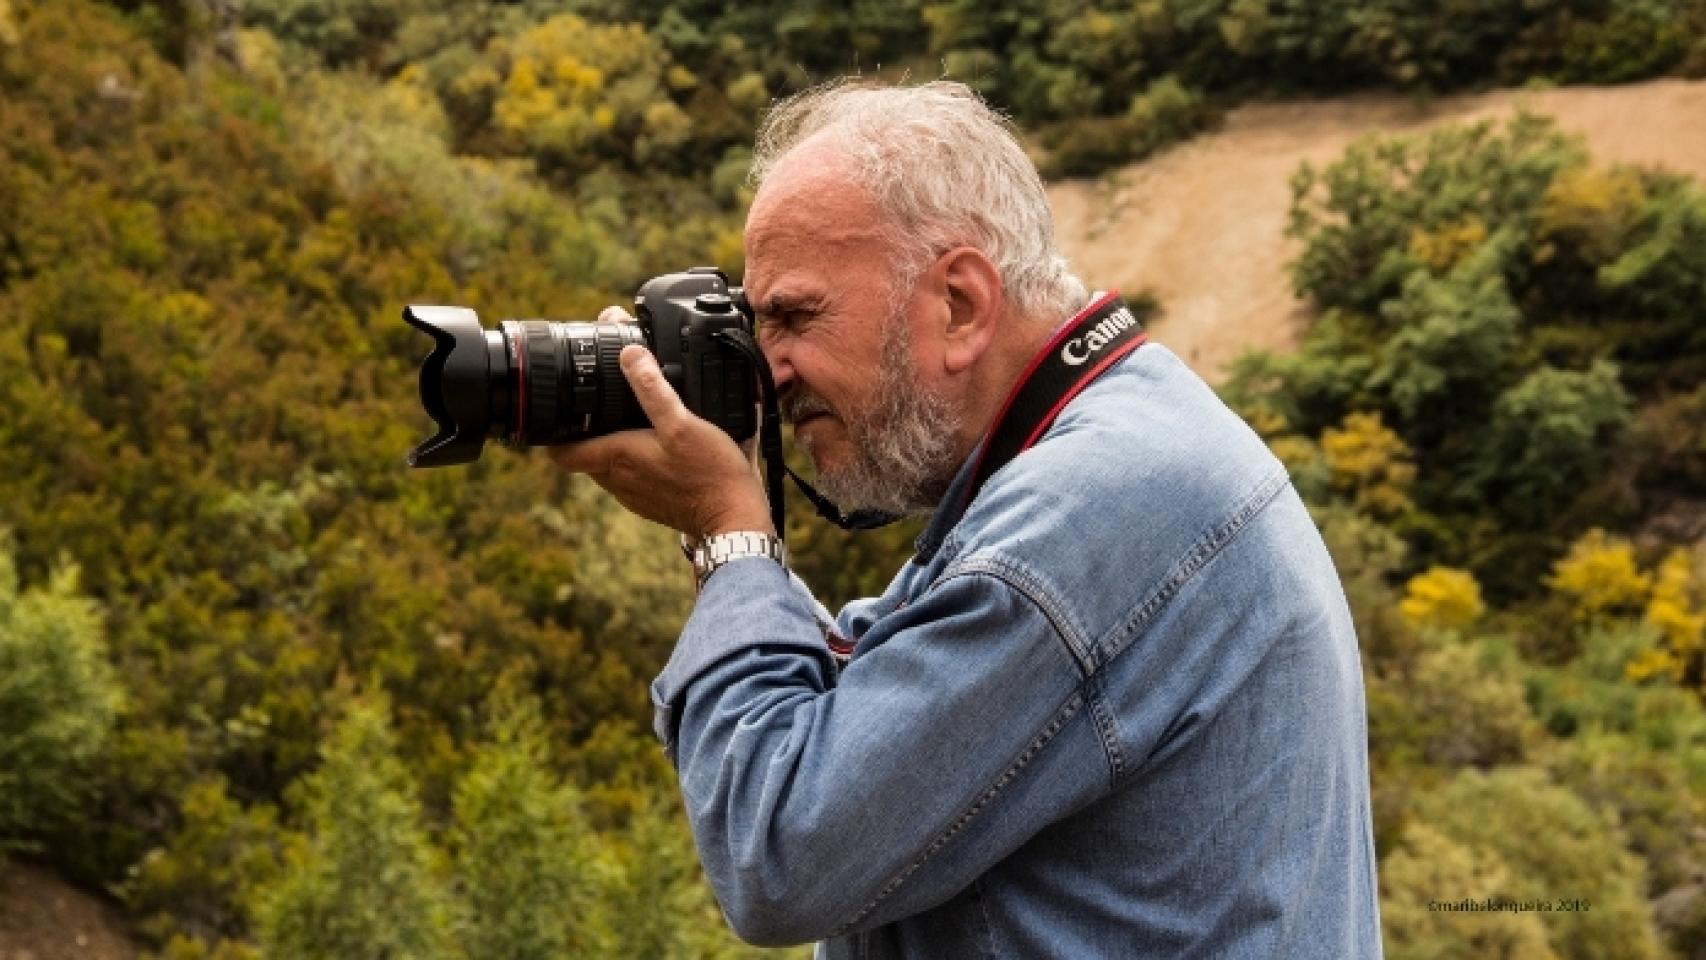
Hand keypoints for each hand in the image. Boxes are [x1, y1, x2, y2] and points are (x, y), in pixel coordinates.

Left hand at [550, 340, 773, 538]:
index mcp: (616, 458)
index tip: (562, 411)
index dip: (554, 432)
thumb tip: (629, 354)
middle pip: (585, 453)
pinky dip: (638, 460)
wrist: (736, 520)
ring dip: (615, 444)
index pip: (561, 452)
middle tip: (604, 401)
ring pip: (609, 465)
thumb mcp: (682, 423)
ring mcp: (635, 495)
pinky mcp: (653, 503)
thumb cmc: (710, 474)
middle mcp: (618, 481)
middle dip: (589, 429)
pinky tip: (662, 446)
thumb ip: (653, 389)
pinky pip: (634, 477)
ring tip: (635, 419)